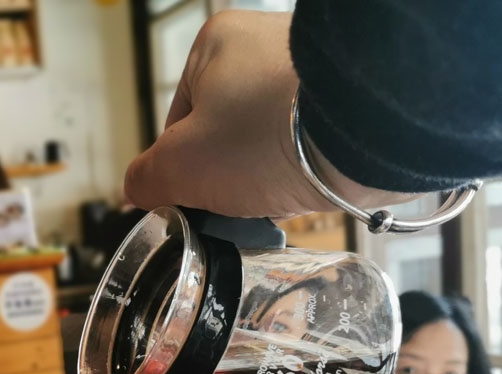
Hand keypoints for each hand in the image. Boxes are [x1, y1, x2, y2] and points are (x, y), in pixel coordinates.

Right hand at [123, 11, 407, 219]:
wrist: (363, 134)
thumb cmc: (264, 136)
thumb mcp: (181, 166)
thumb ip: (147, 179)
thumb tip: (138, 189)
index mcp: (213, 44)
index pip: (178, 121)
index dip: (182, 169)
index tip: (196, 197)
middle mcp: (263, 43)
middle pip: (225, 130)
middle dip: (228, 171)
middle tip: (237, 201)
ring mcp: (308, 68)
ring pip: (267, 137)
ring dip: (265, 171)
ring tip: (276, 194)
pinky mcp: (346, 96)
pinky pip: (308, 140)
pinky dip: (303, 166)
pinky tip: (306, 184)